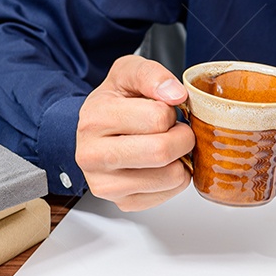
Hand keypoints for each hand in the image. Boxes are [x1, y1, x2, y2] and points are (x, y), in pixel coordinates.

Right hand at [75, 55, 194, 210]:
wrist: (96, 130)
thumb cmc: (116, 102)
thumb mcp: (128, 73)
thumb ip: (152, 75)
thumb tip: (175, 94)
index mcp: (94, 119)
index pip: (157, 118)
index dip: (169, 112)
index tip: (161, 111)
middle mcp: (92, 155)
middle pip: (162, 151)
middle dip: (182, 138)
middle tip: (177, 131)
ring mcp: (106, 185)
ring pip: (170, 176)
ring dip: (181, 160)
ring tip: (167, 146)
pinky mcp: (124, 203)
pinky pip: (170, 193)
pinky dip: (175, 178)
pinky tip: (161, 165)